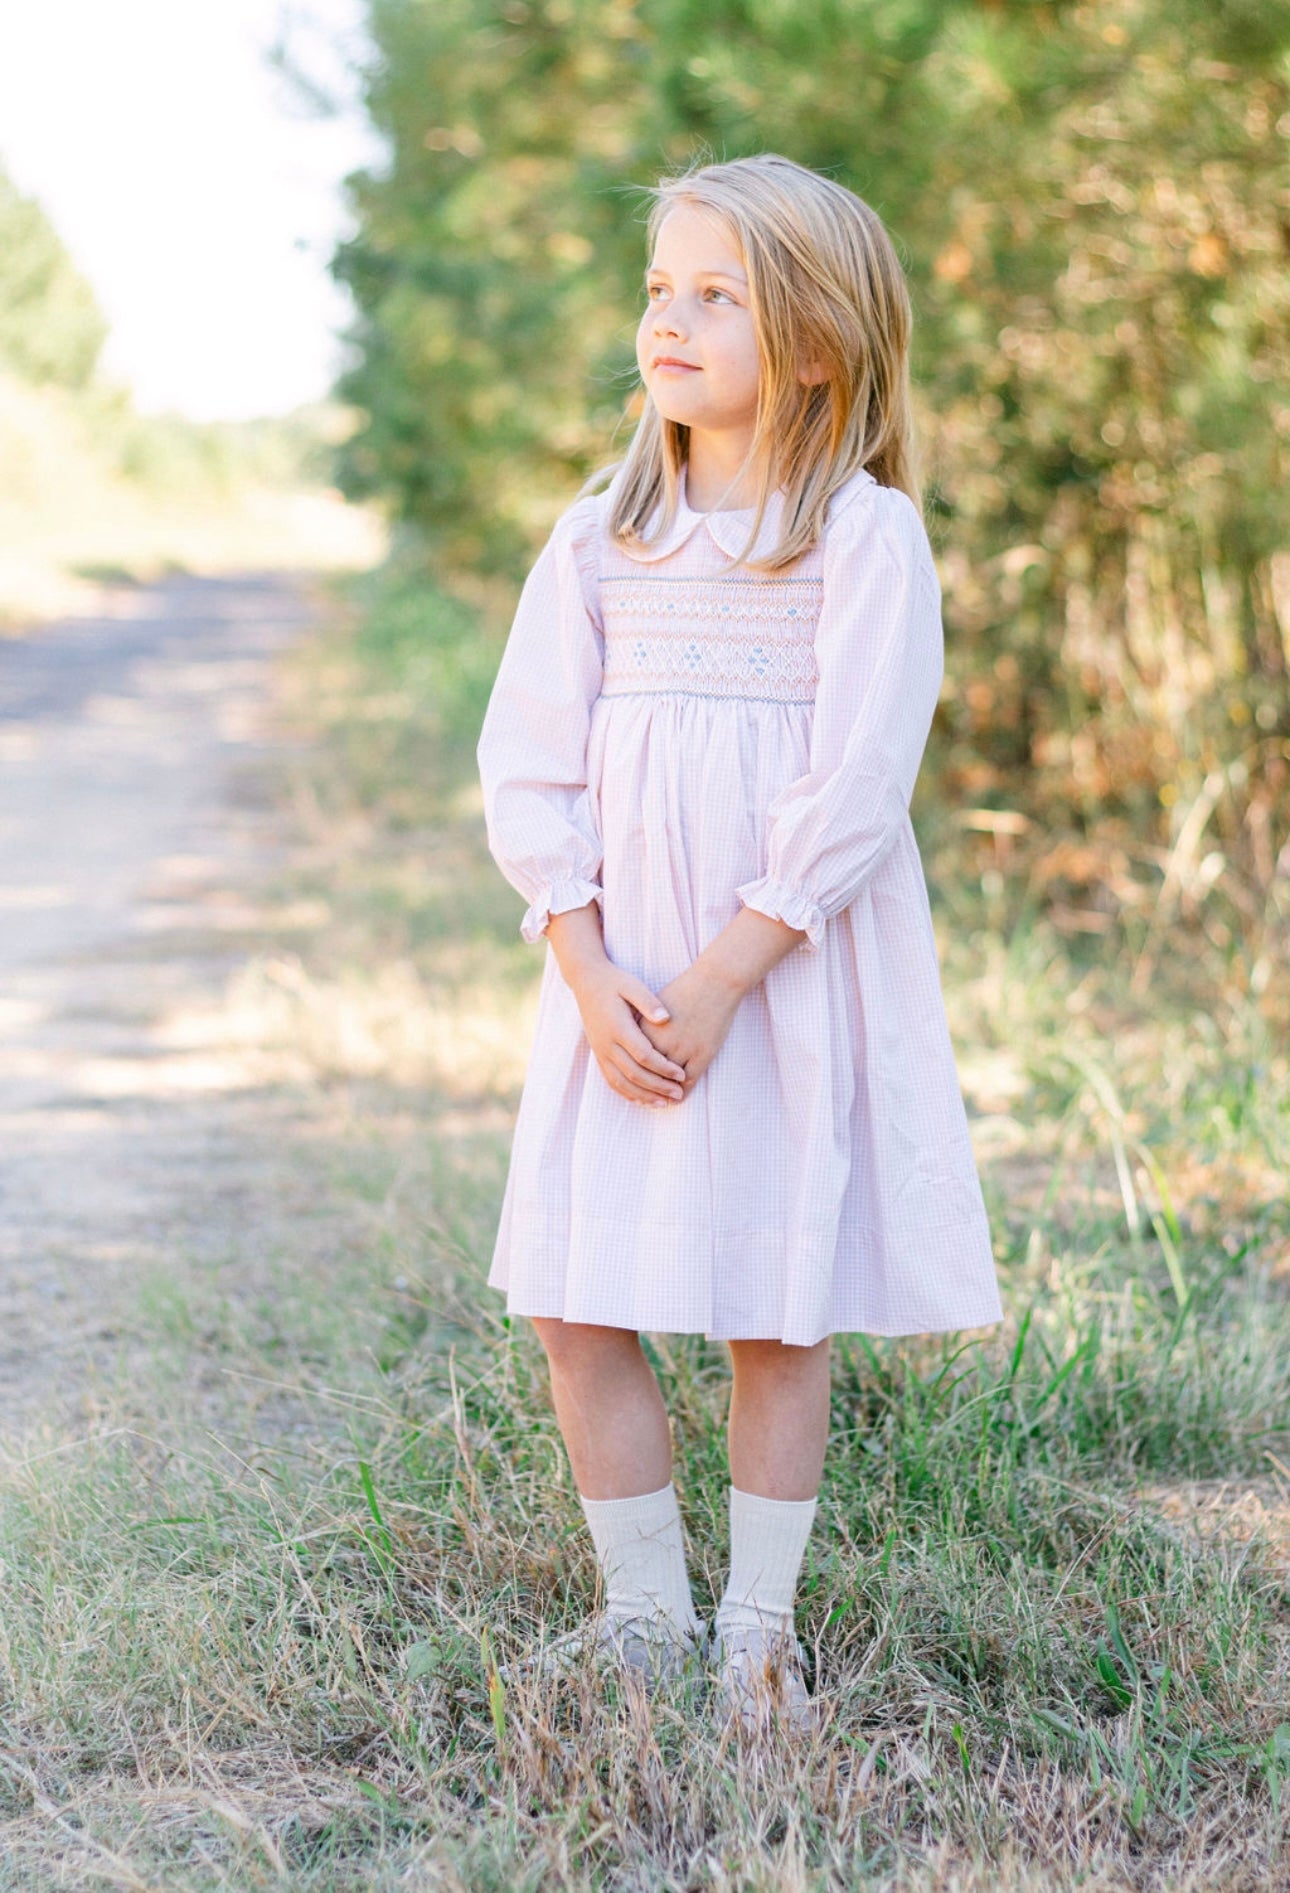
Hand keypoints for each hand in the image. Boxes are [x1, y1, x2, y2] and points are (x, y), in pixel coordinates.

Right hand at [568, 960, 688, 1107]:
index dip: (663, 1068)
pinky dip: (627, 1093)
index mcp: (617, 1026)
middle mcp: (606, 1043)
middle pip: (633, 1073)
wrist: (586, 981)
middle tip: (678, 1095)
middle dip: (657, 1086)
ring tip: (664, 1104)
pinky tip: (642, 1100)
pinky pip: (611, 1080)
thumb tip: (666, 1018)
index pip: (643, 1055)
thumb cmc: (614, 982)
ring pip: (621, 1082)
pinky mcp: (598, 1054)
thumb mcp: (632, 985)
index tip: (682, 1075)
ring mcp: (600, 1051)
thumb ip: (649, 1002)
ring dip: (643, 1096)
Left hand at [638, 960, 744, 1098]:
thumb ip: (642, 1023)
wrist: (715, 981)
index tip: (631, 1082)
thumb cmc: (685, 989)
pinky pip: (688, 1080)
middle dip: (645, 1089)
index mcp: (646, 1028)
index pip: (633, 1059)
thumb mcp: (655, 1003)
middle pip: (647, 1073)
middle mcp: (661, 1041)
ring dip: (664, 1093)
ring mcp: (683, 1048)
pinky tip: (680, 1096)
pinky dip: (683, 1091)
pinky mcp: (702, 1053)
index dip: (632, 1073)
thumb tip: (632, 1036)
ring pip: (667, 1080)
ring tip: (662, 1102)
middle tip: (645, 1100)